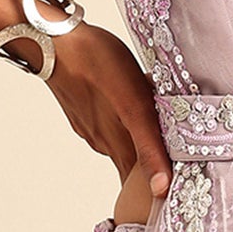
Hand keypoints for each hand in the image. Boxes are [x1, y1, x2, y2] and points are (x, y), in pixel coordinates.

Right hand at [33, 21, 173, 199]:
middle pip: (130, 164)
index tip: (176, 191)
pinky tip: (133, 102)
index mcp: (117, 145)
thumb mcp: (135, 108)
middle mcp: (102, 140)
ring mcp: (90, 123)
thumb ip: (149, 149)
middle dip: (151, 166)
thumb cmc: (98, 66)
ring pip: (121, 141)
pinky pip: (110, 122)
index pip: (137, 184)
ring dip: (139, 140)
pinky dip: (125, 120)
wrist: (54, 40)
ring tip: (162, 127)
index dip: (154, 191)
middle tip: (178, 159)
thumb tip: (161, 188)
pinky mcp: (83, 107)